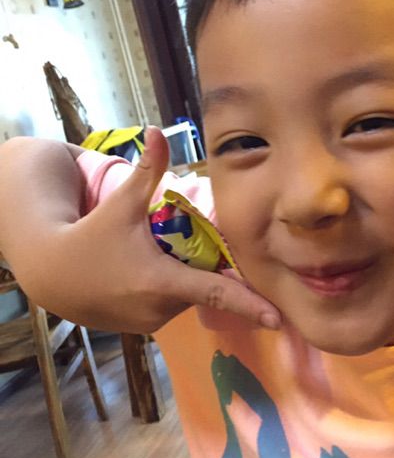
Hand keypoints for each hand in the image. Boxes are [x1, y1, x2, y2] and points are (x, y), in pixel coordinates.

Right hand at [14, 127, 281, 333]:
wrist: (51, 271)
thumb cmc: (91, 235)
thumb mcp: (122, 203)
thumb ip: (148, 170)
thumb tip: (158, 129)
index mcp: (161, 281)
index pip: (215, 293)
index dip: (249, 305)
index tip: (278, 318)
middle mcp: (159, 309)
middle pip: (203, 287)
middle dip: (205, 267)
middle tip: (187, 244)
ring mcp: (150, 323)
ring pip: (187, 297)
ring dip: (186, 276)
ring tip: (156, 254)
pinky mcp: (142, 328)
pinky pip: (170, 306)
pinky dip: (171, 288)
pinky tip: (147, 269)